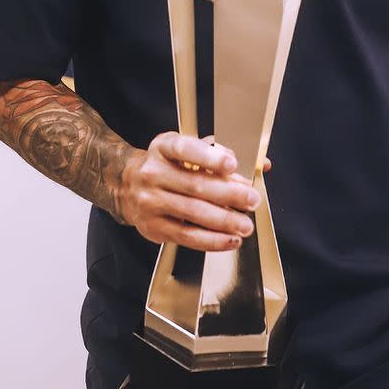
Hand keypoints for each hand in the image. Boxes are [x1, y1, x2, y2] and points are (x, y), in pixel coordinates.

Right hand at [118, 132, 262, 250]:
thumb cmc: (166, 165)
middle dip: (229, 194)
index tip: (232, 163)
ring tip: (245, 225)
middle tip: (252, 200)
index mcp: (163, 147)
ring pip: (193, 213)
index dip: (209, 157)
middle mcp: (153, 173)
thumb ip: (220, 155)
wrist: (127, 185)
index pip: (185, 149)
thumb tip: (261, 165)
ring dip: (224, 221)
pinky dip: (212, 240)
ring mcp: (151, 201)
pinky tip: (230, 240)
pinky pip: (187, 237)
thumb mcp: (186, 150)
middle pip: (195, 185)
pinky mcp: (154, 227)